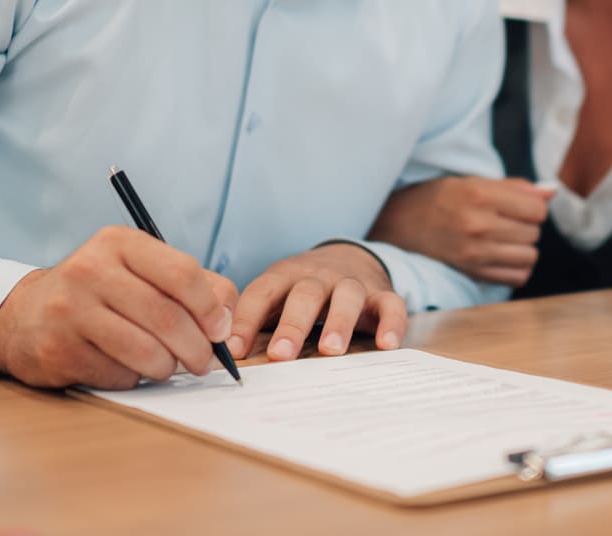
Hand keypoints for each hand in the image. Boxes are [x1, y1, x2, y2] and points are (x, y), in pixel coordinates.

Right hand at [0, 226, 237, 390]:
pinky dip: (134, 378)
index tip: (219, 331)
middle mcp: (90, 269)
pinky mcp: (59, 349)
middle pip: (167, 317)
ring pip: (146, 351)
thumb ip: (194, 286)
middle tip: (203, 363)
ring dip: (168, 368)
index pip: (182, 273)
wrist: (27, 316)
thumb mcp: (142, 272)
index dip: (209, 308)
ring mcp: (70, 309)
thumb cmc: (101, 293)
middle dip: (196, 349)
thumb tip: (227, 320)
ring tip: (167, 366)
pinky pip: (119, 374)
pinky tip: (125, 367)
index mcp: (118, 242)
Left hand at [229, 243, 405, 361]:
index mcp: (284, 275)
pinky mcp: (381, 293)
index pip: (262, 293)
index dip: (247, 320)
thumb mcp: (275, 295)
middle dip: (293, 325)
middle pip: (305, 295)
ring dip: (339, 322)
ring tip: (331, 351)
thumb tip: (220, 355)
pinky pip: (391, 304)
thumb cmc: (300, 291)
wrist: (348, 257)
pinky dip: (391, 323)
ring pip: (347, 296)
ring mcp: (352, 283)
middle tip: (281, 355)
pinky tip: (386, 345)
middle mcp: (318, 276)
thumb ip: (256, 320)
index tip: (234, 350)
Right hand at [368, 176, 554, 285]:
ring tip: (506, 239)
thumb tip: (551, 192)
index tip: (520, 207)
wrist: (400, 223)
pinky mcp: (472, 272)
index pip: (537, 210)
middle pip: (534, 233)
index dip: (533, 207)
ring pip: (530, 256)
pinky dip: (517, 268)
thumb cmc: (440, 198)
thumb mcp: (473, 182)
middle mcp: (479, 225)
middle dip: (528, 226)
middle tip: (508, 221)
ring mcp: (475, 252)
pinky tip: (504, 257)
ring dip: (524, 248)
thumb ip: (515, 188)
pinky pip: (517, 277)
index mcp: (480, 195)